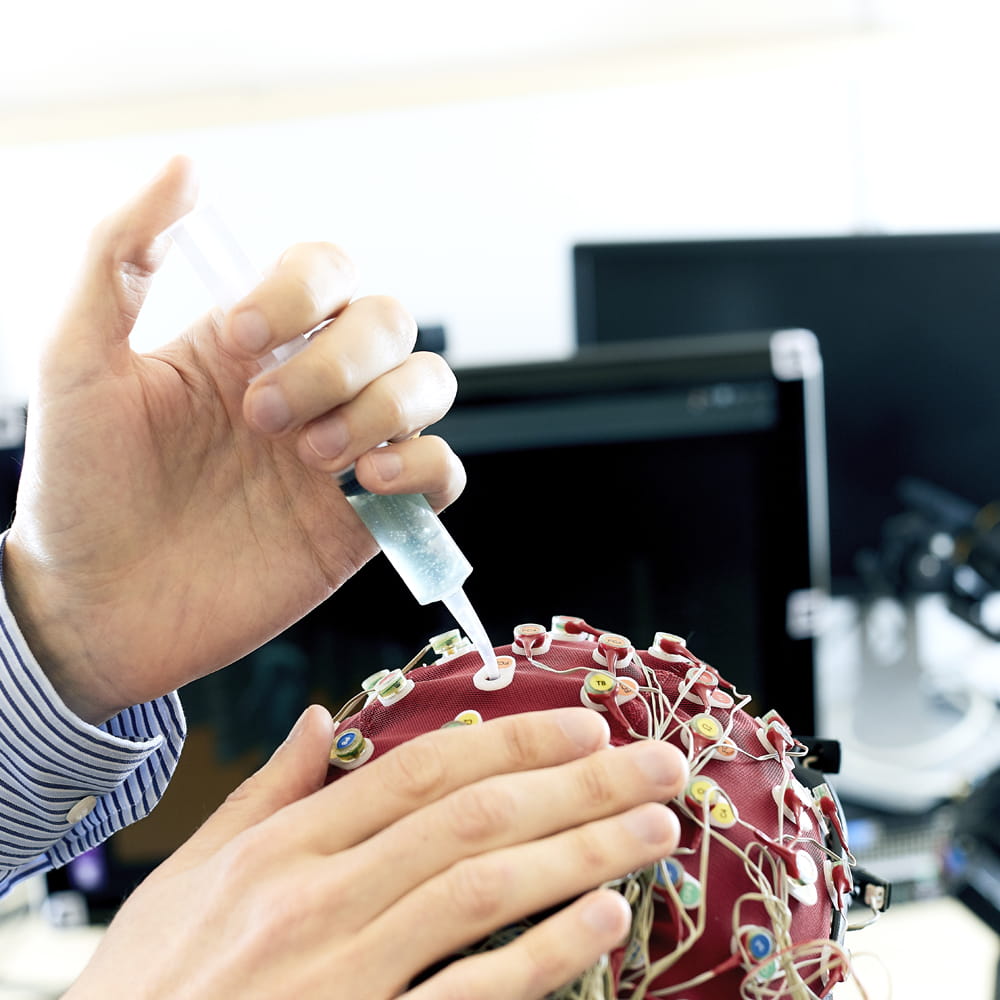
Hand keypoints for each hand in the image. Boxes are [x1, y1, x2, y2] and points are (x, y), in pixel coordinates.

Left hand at [3, 156, 462, 723]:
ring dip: (381, 407)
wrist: (95, 611)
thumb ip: (122, 256)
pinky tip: (365, 482)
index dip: (299, 290)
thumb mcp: (78, 361)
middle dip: (337, 359)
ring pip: (429, 385)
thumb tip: (184, 165)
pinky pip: (443, 473)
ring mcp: (342, 454)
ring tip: (310, 457)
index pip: (328, 271)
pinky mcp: (365, 521)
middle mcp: (308, 388)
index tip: (234, 341)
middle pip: (390, 321)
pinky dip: (425, 465)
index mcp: (252, 345)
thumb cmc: (81, 489)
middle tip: (261, 418)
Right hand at [65, 707, 686, 999]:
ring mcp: (343, 975)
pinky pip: (468, 995)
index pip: (423, 771)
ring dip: (581, 852)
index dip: (515, 741)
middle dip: (579, 783)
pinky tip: (600, 919)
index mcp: (284, 848)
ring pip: (485, 890)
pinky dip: (541, 954)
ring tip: (652, 828)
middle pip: (475, 818)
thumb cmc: (151, 985)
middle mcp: (319, 899)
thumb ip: (269, 791)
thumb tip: (325, 717)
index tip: (586, 726)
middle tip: (658, 764)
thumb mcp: (192, 874)